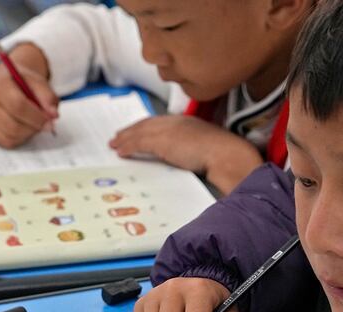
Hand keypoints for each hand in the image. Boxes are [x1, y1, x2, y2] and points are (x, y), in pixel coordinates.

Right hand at [0, 43, 59, 147]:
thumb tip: (53, 115)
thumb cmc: (23, 83)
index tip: (50, 120)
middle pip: (14, 125)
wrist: (8, 82)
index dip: (37, 116)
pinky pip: (7, 142)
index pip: (17, 105)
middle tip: (45, 124)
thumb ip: (47, 97)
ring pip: (11, 136)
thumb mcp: (38, 83)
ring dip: (29, 133)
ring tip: (33, 123)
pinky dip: (20, 138)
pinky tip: (24, 128)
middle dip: (34, 127)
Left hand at [109, 115, 262, 194]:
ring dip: (125, 138)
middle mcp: (176, 122)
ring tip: (115, 144)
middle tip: (119, 136)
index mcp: (188, 122)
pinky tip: (120, 152)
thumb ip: (195, 150)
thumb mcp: (208, 150)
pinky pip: (138, 143)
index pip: (162, 122)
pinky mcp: (161, 140)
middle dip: (132, 130)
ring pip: (140, 132)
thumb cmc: (225, 156)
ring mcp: (168, 130)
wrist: (227, 154)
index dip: (148, 127)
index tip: (138, 131)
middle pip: (148, 124)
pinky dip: (128, 146)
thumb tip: (189, 159)